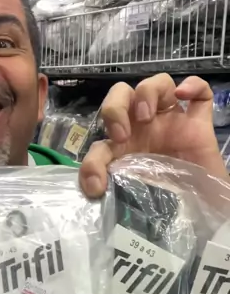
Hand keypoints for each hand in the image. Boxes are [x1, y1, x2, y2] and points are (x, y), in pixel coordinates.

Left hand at [80, 74, 225, 196]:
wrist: (201, 209)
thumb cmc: (166, 201)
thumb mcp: (134, 194)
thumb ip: (112, 185)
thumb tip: (93, 188)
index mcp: (125, 144)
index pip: (99, 145)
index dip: (93, 162)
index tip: (98, 183)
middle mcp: (145, 127)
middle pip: (122, 94)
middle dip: (114, 106)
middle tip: (122, 135)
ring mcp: (173, 121)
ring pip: (158, 83)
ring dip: (147, 93)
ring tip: (147, 115)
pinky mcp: (199, 123)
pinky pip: (200, 92)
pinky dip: (192, 85)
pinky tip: (184, 95)